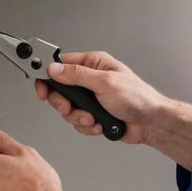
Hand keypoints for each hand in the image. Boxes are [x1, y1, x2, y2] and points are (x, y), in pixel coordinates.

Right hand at [35, 51, 167, 144]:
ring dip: (78, 117)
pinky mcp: (93, 114)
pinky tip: (99, 124)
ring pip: (67, 109)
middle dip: (64, 103)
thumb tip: (54, 69)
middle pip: (59, 90)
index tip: (41, 87)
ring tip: (93, 118)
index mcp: (93, 64)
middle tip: (69, 107)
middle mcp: (90, 79)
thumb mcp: (104, 83)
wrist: (150, 123)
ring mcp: (91, 98)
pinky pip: (77, 121)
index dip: (47, 76)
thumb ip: (77, 75)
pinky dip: (86, 126)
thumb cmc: (137, 98)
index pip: (60, 65)